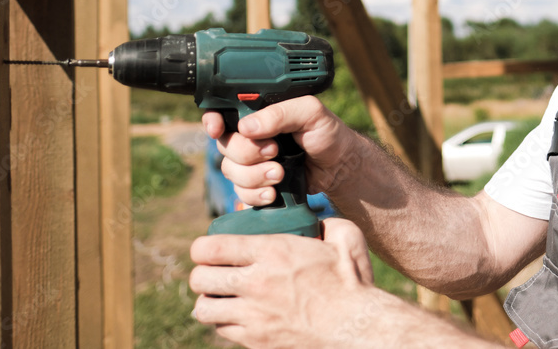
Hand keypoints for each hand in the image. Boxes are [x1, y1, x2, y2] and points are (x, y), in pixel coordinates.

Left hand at [189, 218, 375, 347]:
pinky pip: (222, 330)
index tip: (208, 248)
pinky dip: (224, 321)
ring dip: (209, 300)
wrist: (357, 328)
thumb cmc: (352, 283)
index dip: (202, 247)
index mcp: (272, 253)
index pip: (211, 248)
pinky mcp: (257, 339)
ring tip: (221, 295)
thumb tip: (317, 219)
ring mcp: (254, 316)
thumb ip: (328, 223)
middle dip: (202, 273)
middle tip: (213, 271)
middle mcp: (256, 283)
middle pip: (200, 279)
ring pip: (204, 309)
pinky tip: (239, 313)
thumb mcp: (345, 239)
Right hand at [203, 96, 360, 206]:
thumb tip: (246, 127)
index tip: (217, 129)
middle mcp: (250, 136)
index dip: (213, 121)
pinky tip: (274, 192)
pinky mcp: (257, 184)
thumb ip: (281, 113)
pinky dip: (256, 194)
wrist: (339, 166)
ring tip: (280, 174)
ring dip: (254, 176)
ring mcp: (251, 162)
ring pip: (230, 171)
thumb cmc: (327, 133)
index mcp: (258, 113)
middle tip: (275, 151)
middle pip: (225, 146)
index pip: (222, 112)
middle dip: (247, 153)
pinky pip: (241, 192)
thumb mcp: (310, 112)